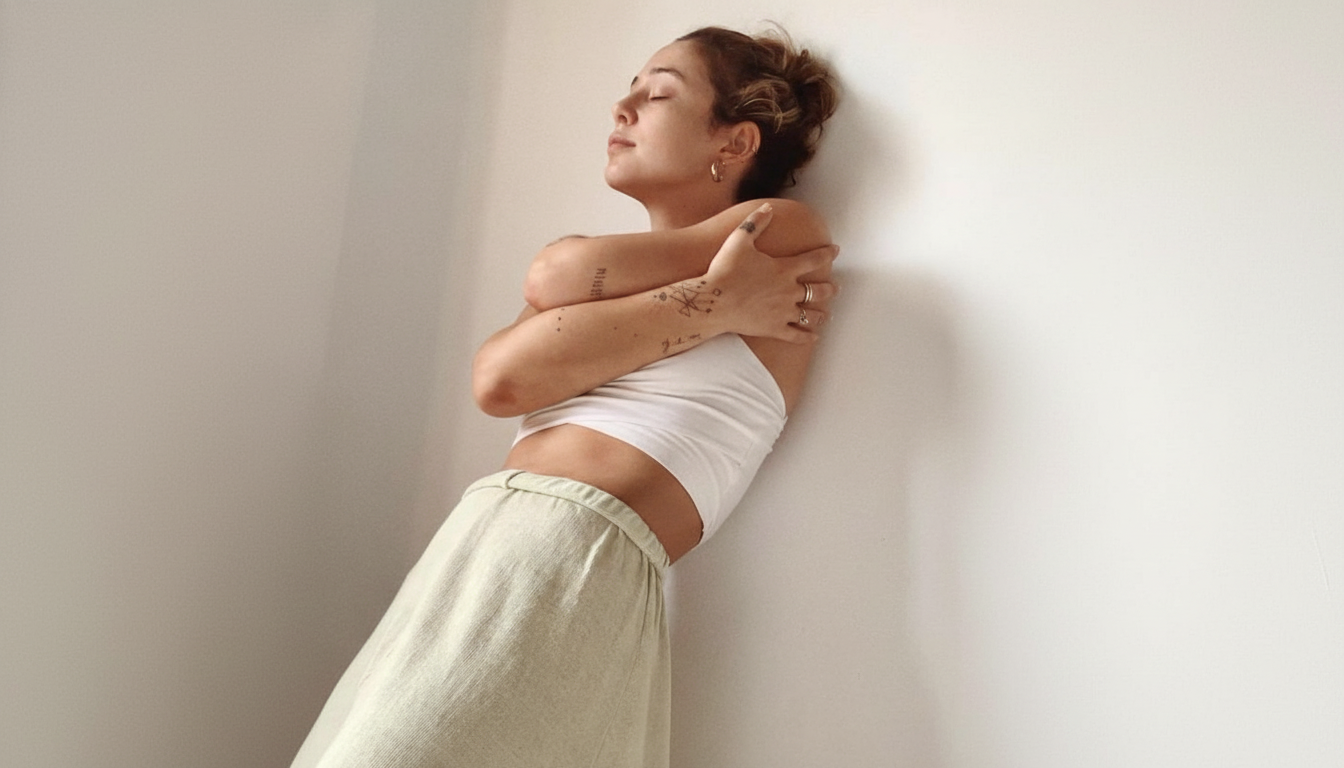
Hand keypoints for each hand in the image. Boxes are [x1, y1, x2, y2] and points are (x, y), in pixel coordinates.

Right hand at [704, 203, 838, 342]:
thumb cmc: (724, 271)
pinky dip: (808, 337)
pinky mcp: (774, 328)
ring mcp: (783, 312)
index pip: (814, 259)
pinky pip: (797, 335)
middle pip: (818, 290)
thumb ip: (755, 222)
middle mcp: (789, 291)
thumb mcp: (738, 240)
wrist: (713, 301)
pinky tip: (814, 337)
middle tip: (836, 288)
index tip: (835, 250)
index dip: (827, 253)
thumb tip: (768, 208)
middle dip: (830, 288)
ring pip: (811, 314)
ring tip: (828, 315)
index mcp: (784, 269)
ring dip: (822, 314)